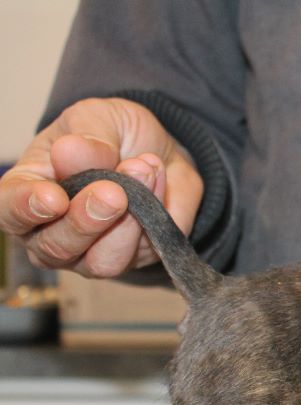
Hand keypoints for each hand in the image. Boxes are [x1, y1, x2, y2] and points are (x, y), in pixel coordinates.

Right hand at [0, 97, 201, 277]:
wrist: (157, 149)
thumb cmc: (110, 136)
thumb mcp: (96, 117)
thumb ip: (85, 136)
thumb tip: (70, 154)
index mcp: (26, 194)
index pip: (10, 213)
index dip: (27, 209)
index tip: (53, 199)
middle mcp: (52, 233)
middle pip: (57, 248)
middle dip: (86, 220)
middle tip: (114, 192)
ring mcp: (93, 253)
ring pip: (104, 261)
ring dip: (128, 221)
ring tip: (143, 170)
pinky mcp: (135, 258)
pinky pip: (146, 249)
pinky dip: (157, 210)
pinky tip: (157, 176)